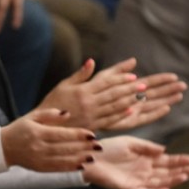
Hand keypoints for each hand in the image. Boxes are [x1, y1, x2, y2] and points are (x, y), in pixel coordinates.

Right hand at [0, 108, 95, 171]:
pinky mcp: (40, 168)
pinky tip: (81, 165)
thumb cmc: (19, 129)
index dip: (78, 135)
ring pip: (64, 159)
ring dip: (80, 158)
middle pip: (65, 148)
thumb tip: (67, 113)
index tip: (92, 134)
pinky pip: (58, 168)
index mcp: (37, 132)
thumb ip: (49, 114)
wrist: (3, 147)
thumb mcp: (32, 116)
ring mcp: (39, 159)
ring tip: (93, 156)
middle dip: (83, 147)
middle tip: (98, 146)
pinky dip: (71, 167)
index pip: (62, 134)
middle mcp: (39, 147)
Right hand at [39, 58, 185, 131]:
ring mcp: (91, 116)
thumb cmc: (52, 102)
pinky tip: (131, 110)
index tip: (133, 76)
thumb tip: (92, 61)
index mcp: (82, 91)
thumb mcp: (63, 85)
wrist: (44, 125)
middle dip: (130, 89)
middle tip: (143, 85)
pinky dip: (121, 115)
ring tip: (141, 96)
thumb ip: (80, 75)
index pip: (105, 83)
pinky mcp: (91, 126)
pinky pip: (109, 120)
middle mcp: (88, 103)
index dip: (120, 79)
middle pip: (113, 94)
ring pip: (114, 107)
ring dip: (129, 101)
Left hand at [82, 135, 188, 188]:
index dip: (178, 160)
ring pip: (159, 182)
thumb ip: (147, 147)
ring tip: (185, 176)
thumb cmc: (109, 148)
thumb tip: (164, 149)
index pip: (166, 160)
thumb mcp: (130, 142)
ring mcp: (138, 180)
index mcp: (145, 159)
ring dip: (173, 180)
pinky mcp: (129, 188)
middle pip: (166, 173)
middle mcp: (144, 170)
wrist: (91, 157)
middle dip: (180, 171)